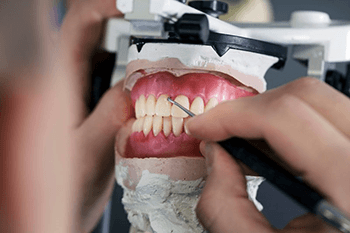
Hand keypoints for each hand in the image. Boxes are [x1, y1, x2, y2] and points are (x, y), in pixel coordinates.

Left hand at [0, 0, 131, 231]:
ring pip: (103, 54)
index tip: (134, 7)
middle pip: (93, 33)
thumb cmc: (58, 187)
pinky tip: (140, 84)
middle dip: (126, 27)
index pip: (79, 24)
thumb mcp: (90, 152)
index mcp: (53, 83)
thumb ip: (113, 115)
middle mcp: (61, 79)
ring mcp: (73, 88)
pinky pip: (107, 75)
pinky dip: (126, 73)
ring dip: (128, 51)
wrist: (56, 208)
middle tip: (155, 34)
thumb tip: (138, 87)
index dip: (107, 6)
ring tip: (154, 60)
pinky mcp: (84, 100)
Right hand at [185, 77, 349, 231]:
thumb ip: (225, 206)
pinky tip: (268, 150)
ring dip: (268, 116)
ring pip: (317, 103)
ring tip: (240, 143)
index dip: (232, 116)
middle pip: (305, 98)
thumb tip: (214, 157)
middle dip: (249, 110)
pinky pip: (326, 121)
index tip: (203, 126)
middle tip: (219, 130)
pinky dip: (288, 127)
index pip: (285, 119)